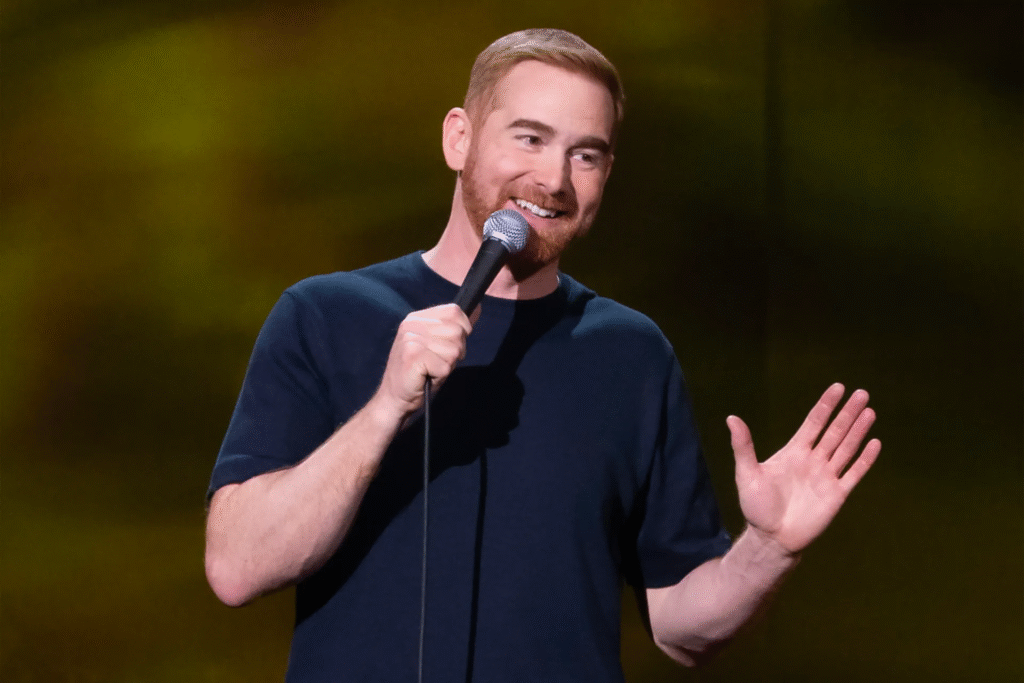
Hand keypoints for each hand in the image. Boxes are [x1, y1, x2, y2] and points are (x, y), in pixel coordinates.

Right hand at [373, 303, 473, 422]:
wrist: (394, 396)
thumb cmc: (420, 372)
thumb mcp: (438, 344)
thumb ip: (456, 326)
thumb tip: (477, 308)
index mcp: (417, 318)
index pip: (454, 311)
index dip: (462, 330)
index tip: (448, 346)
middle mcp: (412, 324)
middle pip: (457, 331)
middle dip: (456, 351)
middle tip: (437, 362)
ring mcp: (411, 339)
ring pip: (454, 349)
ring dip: (447, 365)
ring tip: (431, 369)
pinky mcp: (413, 356)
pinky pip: (445, 366)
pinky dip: (441, 375)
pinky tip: (426, 376)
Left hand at [728, 383, 880, 554]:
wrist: (771, 538)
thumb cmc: (757, 506)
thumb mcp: (746, 473)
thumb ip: (743, 446)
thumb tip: (732, 418)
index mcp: (794, 452)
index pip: (814, 422)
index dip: (826, 405)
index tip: (838, 387)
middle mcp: (813, 460)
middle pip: (834, 431)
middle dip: (848, 413)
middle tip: (862, 393)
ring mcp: (826, 476)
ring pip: (846, 448)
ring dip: (858, 430)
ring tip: (870, 411)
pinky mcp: (837, 494)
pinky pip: (854, 473)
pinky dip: (865, 459)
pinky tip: (875, 443)